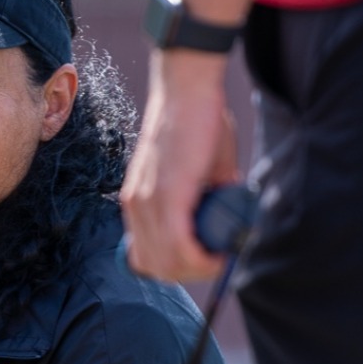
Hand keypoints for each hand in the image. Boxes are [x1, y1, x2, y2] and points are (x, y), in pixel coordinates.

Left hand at [121, 49, 238, 281]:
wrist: (188, 89)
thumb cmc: (198, 124)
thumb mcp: (199, 173)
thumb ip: (206, 200)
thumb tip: (226, 220)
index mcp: (139, 203)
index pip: (146, 260)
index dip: (176, 269)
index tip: (205, 260)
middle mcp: (136, 206)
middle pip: (156, 269)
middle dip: (192, 274)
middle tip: (219, 260)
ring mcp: (147, 201)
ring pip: (168, 263)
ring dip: (199, 268)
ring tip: (222, 256)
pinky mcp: (167, 194)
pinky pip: (178, 245)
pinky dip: (200, 258)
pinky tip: (218, 254)